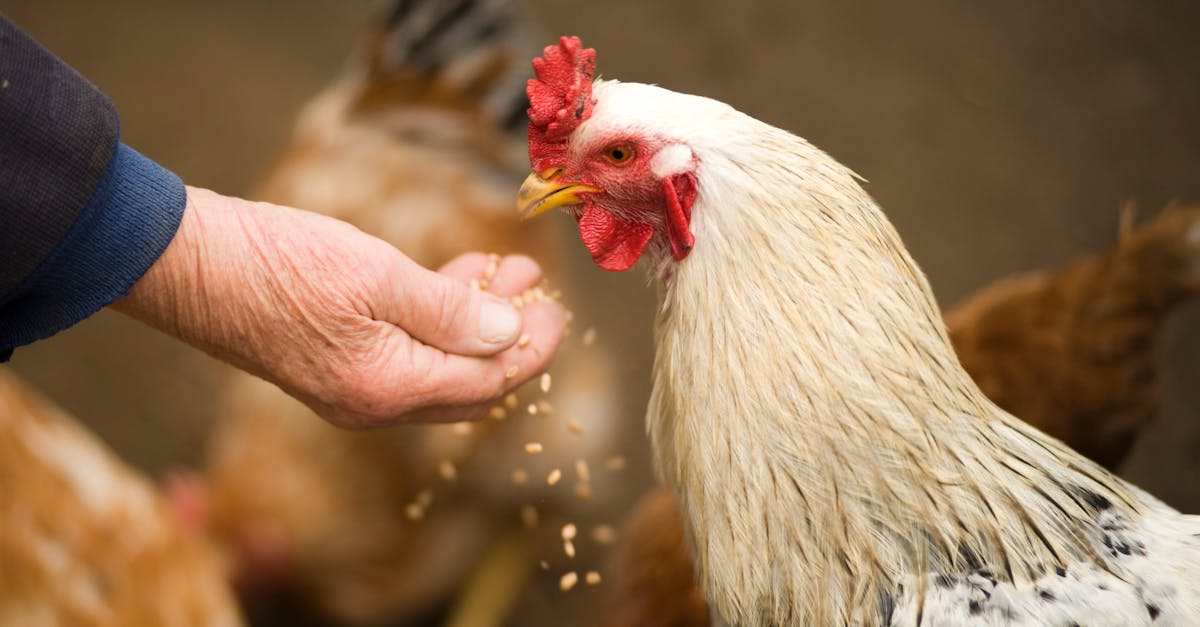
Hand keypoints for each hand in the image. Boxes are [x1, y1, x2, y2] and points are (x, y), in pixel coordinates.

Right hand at [113, 186, 566, 427]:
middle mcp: (374, 403)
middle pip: (470, 385)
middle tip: (538, 292)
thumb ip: (450, 311)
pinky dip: (438, 320)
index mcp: (389, 388)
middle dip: (512, 339)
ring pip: (440, 366)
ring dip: (478, 323)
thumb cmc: (278, 262)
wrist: (186, 264)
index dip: (531, 348)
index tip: (557, 309)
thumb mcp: (377, 277)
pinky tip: (455, 277)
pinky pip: (407, 353)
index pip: (488, 383)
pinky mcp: (336, 364)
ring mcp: (352, 388)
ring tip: (507, 271)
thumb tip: (512, 334)